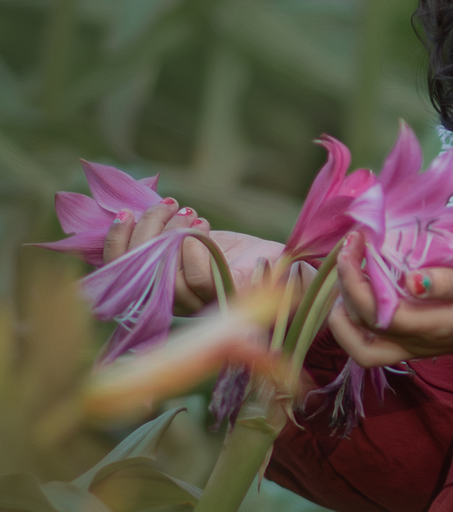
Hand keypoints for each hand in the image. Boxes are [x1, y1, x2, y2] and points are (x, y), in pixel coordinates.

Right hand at [102, 203, 285, 313]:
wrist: (276, 262)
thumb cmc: (228, 251)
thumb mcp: (186, 239)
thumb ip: (157, 235)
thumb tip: (125, 212)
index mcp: (157, 292)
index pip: (119, 276)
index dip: (116, 243)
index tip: (125, 212)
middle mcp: (174, 305)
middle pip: (140, 273)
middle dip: (149, 229)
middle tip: (168, 205)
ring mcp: (199, 307)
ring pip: (167, 275)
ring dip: (174, 233)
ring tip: (188, 213)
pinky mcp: (225, 299)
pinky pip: (198, 277)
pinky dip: (195, 245)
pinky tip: (202, 226)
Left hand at [327, 230, 452, 369]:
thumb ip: (447, 280)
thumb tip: (410, 280)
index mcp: (432, 327)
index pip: (376, 312)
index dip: (355, 281)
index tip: (353, 244)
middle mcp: (420, 344)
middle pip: (361, 341)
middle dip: (342, 302)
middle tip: (345, 260)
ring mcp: (421, 347)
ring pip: (366, 347)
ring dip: (348, 315)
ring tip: (349, 274)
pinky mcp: (424, 341)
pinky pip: (380, 340)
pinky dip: (363, 316)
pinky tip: (370, 284)